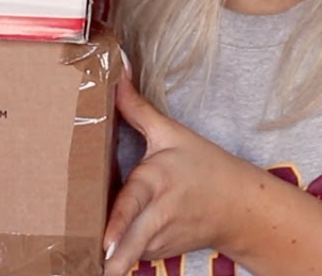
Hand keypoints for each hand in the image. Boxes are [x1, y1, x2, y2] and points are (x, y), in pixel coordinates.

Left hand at [102, 76, 260, 275]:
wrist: (240, 207)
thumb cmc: (203, 166)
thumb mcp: (172, 133)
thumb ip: (136, 106)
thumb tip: (115, 67)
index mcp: (156, 181)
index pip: (134, 203)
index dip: (119, 224)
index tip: (104, 244)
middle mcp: (157, 215)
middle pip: (132, 244)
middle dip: (114, 261)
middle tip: (94, 271)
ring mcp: (160, 240)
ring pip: (128, 251)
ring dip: (111, 256)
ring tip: (81, 260)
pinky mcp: (160, 255)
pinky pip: (133, 254)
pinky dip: (121, 252)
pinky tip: (107, 250)